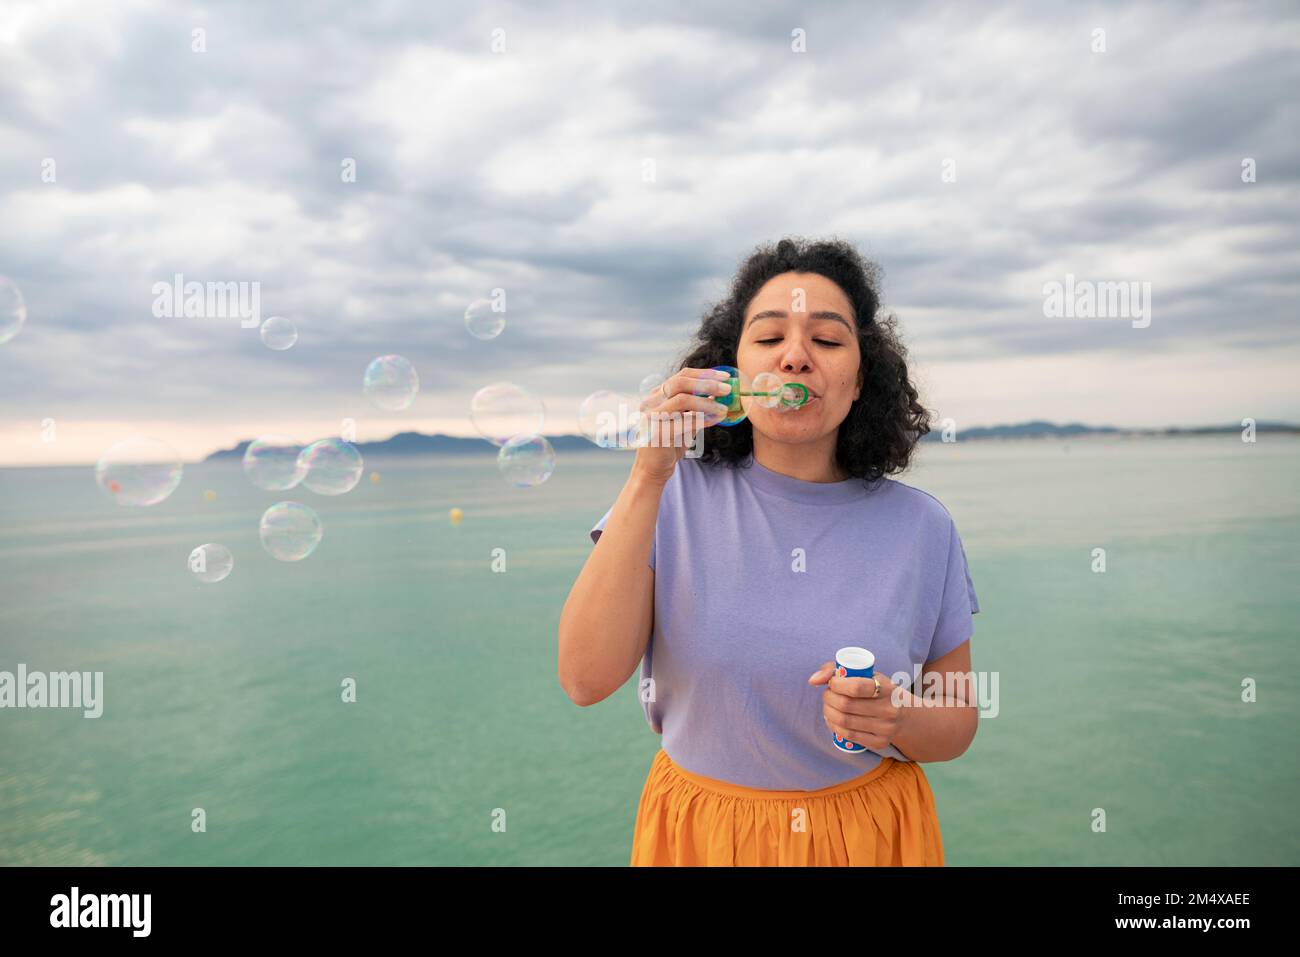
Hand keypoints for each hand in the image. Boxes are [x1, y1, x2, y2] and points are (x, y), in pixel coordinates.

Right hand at [632, 367, 732, 484]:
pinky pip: (683, 422)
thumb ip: (699, 406)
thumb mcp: (686, 419)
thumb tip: (723, 393)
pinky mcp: (656, 432)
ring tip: (724, 409)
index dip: (705, 374)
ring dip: (707, 403)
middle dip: (706, 384)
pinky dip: (702, 419)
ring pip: (681, 400)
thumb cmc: (672, 442)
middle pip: (680, 383)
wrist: (654, 467)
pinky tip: (715, 419)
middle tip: (727, 389)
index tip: (725, 377)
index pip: (682, 376)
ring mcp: (651, 416)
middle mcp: (652, 402)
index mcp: (658, 394)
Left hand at [807, 661, 910, 751]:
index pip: (857, 687)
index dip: (837, 684)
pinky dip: (834, 727)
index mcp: (888, 689)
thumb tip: (812, 680)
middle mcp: (889, 710)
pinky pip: (849, 736)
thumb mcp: (867, 675)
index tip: (832, 683)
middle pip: (846, 705)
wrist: (903, 716)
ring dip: (828, 712)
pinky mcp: (880, 742)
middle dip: (828, 698)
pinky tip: (832, 719)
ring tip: (828, 706)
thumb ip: (837, 669)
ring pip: (845, 721)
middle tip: (827, 695)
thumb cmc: (878, 690)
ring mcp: (886, 728)